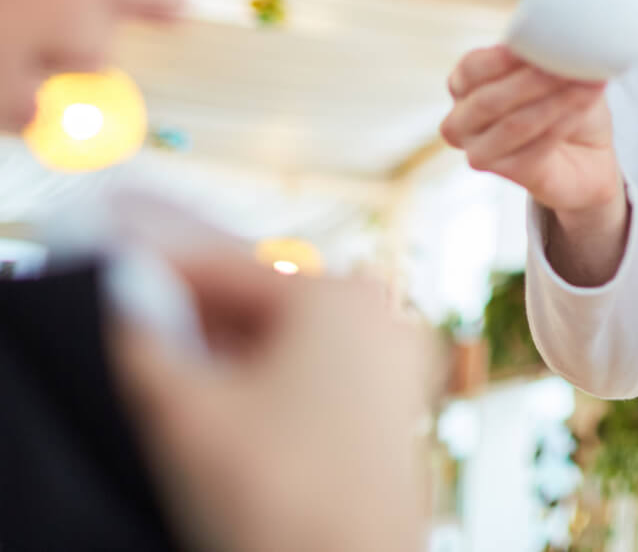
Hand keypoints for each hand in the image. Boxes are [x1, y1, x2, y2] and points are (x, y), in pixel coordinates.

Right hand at [110, 255, 430, 551]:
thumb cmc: (282, 497)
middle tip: (137, 344)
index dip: (159, 279)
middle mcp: (379, 315)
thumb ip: (143, 348)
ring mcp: (395, 364)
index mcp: (338, 294)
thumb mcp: (186, 416)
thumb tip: (120, 304)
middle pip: (261, 305)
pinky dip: (267, 385)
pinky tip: (226, 417)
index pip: (225, 269)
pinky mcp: (394, 411)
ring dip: (228, 358)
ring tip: (173, 384)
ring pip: (289, 343)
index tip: (113, 289)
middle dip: (196, 325)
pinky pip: (318, 376)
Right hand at [442, 46, 620, 217]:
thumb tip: (563, 31)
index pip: (471, 69)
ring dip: (554, 102)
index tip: (534, 42)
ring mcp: (481, 151)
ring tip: (587, 84)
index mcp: (465, 84)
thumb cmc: (564, 101)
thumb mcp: (555, 69)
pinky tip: (582, 109)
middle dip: (530, 81)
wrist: (588, 153)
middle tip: (567, 65)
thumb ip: (547, 52)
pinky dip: (562, 125)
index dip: (500, 58)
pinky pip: (534, 150)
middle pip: (488, 100)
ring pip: (513, 125)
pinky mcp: (508, 174)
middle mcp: (462, 121)